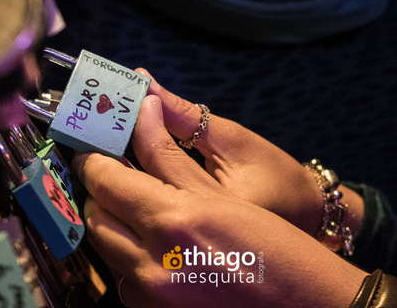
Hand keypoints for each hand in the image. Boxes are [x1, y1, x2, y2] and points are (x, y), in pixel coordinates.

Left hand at [77, 95, 365, 307]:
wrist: (304, 300)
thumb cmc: (276, 239)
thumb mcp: (225, 188)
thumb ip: (171, 151)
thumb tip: (144, 108)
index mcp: (173, 222)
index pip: (106, 184)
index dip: (94, 160)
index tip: (92, 147)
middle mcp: (154, 266)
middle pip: (97, 220)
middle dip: (102, 195)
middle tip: (117, 174)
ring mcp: (153, 299)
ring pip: (109, 253)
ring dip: (117, 228)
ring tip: (146, 211)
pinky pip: (127, 283)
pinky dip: (135, 262)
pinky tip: (163, 248)